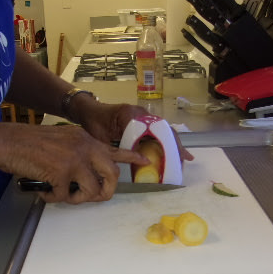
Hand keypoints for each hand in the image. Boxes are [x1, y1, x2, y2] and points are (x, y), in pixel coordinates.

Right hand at [0, 121, 148, 203]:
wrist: (7, 142)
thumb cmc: (29, 143)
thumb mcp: (62, 141)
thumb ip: (78, 153)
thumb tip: (88, 177)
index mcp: (85, 139)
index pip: (115, 148)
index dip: (132, 157)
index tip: (146, 161)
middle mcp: (85, 147)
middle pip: (111, 176)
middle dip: (104, 192)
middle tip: (90, 197)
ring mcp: (75, 159)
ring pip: (92, 191)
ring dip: (75, 199)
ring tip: (60, 193)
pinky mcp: (62, 172)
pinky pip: (65, 197)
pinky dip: (52, 198)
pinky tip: (42, 191)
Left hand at [74, 100, 194, 161]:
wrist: (88, 111)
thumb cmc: (93, 124)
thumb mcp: (103, 139)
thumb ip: (120, 149)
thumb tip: (140, 162)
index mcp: (132, 116)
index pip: (154, 132)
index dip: (165, 146)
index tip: (173, 158)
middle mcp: (142, 114)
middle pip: (164, 130)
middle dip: (175, 146)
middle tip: (184, 162)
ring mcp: (144, 116)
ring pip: (164, 131)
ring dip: (174, 145)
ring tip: (183, 160)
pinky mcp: (143, 121)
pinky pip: (158, 132)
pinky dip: (167, 142)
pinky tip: (175, 152)